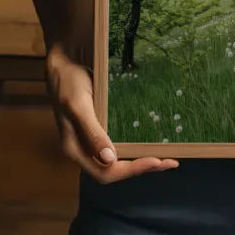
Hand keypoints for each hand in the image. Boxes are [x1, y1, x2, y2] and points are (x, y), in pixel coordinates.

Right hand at [45, 45, 178, 183]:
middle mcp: (83, 149)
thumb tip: (110, 159)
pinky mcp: (96, 128)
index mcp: (75, 149)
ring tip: (165, 157)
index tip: (156, 161)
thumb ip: (92, 133)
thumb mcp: (79, 105)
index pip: (105, 173)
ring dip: (140, 161)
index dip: (131, 170)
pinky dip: (133, 148)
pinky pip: (116, 145)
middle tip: (171, 162)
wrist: (62, 62)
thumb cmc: (69, 82)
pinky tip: (147, 143)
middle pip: (113, 170)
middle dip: (141, 168)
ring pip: (116, 160)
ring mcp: (90, 140)